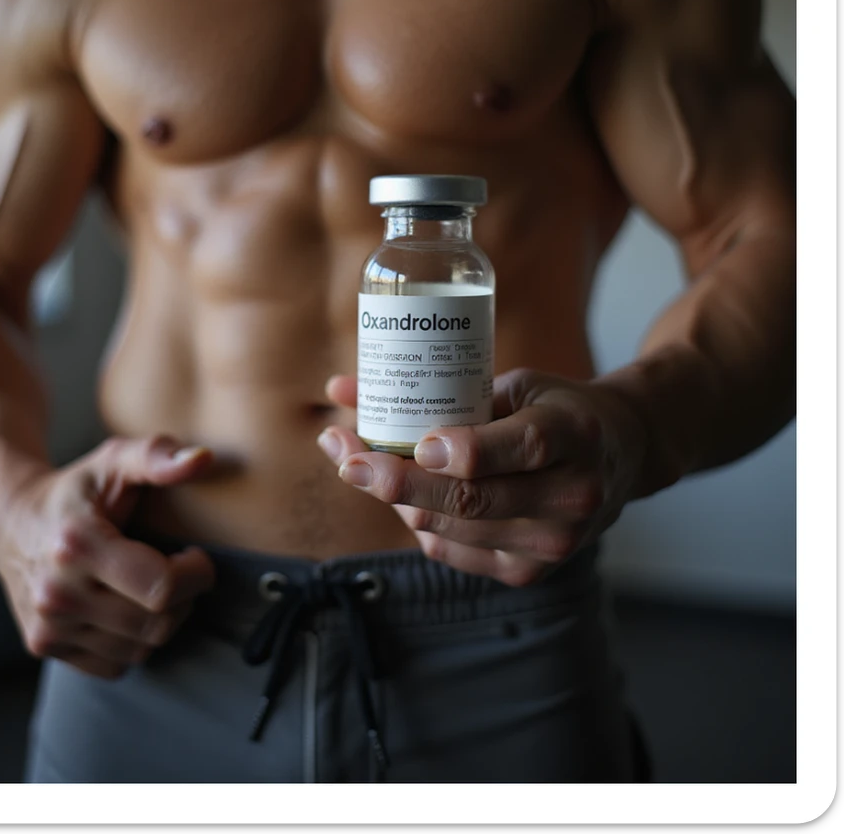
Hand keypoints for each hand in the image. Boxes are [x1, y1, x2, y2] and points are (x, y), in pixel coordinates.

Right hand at [0, 436, 215, 678]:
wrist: (11, 521)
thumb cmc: (76, 489)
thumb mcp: (115, 459)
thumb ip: (159, 455)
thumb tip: (204, 459)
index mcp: (77, 543)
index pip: (162, 587)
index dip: (196, 574)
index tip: (194, 555)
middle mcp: (56, 592)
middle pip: (156, 623)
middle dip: (184, 598)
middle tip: (179, 571)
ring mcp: (47, 625)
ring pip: (140, 649)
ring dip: (161, 621)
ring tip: (152, 586)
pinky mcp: (44, 646)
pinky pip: (116, 664)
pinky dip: (133, 643)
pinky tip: (126, 607)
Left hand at [320, 369, 649, 585]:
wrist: (619, 456)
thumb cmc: (553, 410)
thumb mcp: (514, 385)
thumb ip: (441, 389)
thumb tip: (339, 389)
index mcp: (575, 435)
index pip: (524, 446)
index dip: (466, 450)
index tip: (417, 444)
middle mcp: (573, 496)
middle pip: (474, 501)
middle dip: (401, 483)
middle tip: (348, 459)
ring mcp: (554, 543)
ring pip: (454, 531)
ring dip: (397, 501)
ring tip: (360, 467)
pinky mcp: (530, 573)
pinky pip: (453, 553)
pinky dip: (419, 524)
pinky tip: (403, 497)